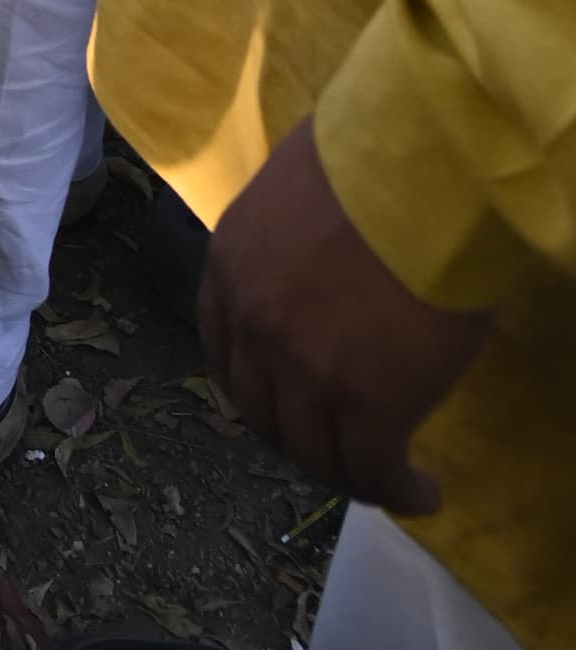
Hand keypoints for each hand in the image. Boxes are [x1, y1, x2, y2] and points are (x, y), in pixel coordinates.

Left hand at [200, 119, 490, 513]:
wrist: (426, 166)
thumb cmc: (374, 156)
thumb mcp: (297, 192)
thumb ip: (291, 244)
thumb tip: (320, 269)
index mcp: (230, 263)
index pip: (222, 348)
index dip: (256, 387)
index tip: (286, 402)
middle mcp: (254, 323)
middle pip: (262, 411)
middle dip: (297, 437)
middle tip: (338, 447)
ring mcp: (306, 370)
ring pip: (314, 453)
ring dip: (349, 475)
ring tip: (388, 477)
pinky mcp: (369, 406)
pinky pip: (373, 471)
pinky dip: (397, 492)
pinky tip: (422, 493)